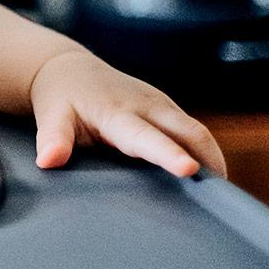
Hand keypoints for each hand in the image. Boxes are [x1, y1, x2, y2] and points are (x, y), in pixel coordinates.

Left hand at [29, 49, 226, 178]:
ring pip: (197, 132)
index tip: (189, 169)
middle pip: (189, 133)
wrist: (69, 70)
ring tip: (221, 196)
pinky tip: (210, 179)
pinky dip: (206, 153)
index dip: (169, 154)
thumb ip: (52, 139)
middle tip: (221, 198)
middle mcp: (146, 106)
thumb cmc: (60, 97)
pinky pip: (194, 132)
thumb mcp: (50, 116)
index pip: (147, 137)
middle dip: (208, 160)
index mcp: (117, 112)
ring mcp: (161, 106)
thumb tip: (47, 161)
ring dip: (212, 159)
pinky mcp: (168, 110)